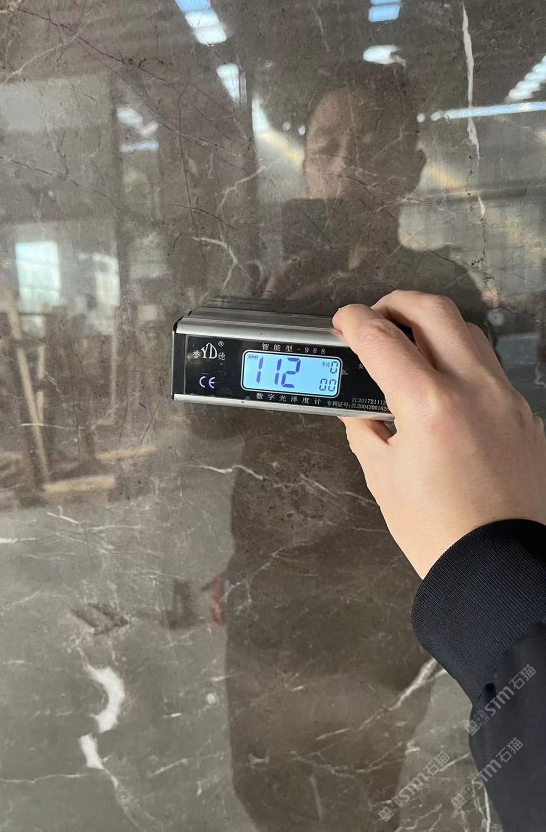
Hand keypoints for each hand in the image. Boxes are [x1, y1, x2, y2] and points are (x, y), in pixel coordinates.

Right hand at [332, 291, 545, 576]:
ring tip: (410, 346)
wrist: (498, 566)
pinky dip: (461, 361)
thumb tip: (358, 410)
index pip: (383, 339)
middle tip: (376, 319)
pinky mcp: (525, 415)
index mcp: (429, 405)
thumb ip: (366, 431)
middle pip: (434, 311)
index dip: (355, 322)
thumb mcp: (384, 478)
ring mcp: (506, 398)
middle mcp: (474, 389)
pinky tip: (444, 388)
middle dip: (397, 303)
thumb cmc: (435, 530)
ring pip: (470, 333)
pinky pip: (490, 369)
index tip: (344, 321)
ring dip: (434, 326)